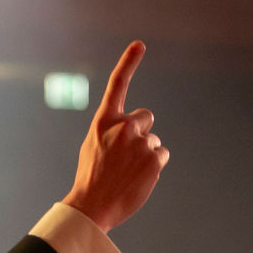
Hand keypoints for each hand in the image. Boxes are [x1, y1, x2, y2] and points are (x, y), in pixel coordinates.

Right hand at [61, 41, 168, 232]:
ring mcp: (140, 142)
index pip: (117, 85)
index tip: (140, 44)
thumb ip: (112, 130)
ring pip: (154, 140)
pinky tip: (138, 178)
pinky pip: (162, 155)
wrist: (92, 207)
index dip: (129, 62)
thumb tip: (138, 128)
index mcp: (103, 121)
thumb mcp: (93, 146)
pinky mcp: (154, 159)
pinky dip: (154, 166)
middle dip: (141, 132)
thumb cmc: (91, 178)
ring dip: (146, 154)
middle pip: (146, 118)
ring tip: (127, 173)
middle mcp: (123, 126)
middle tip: (125, 156)